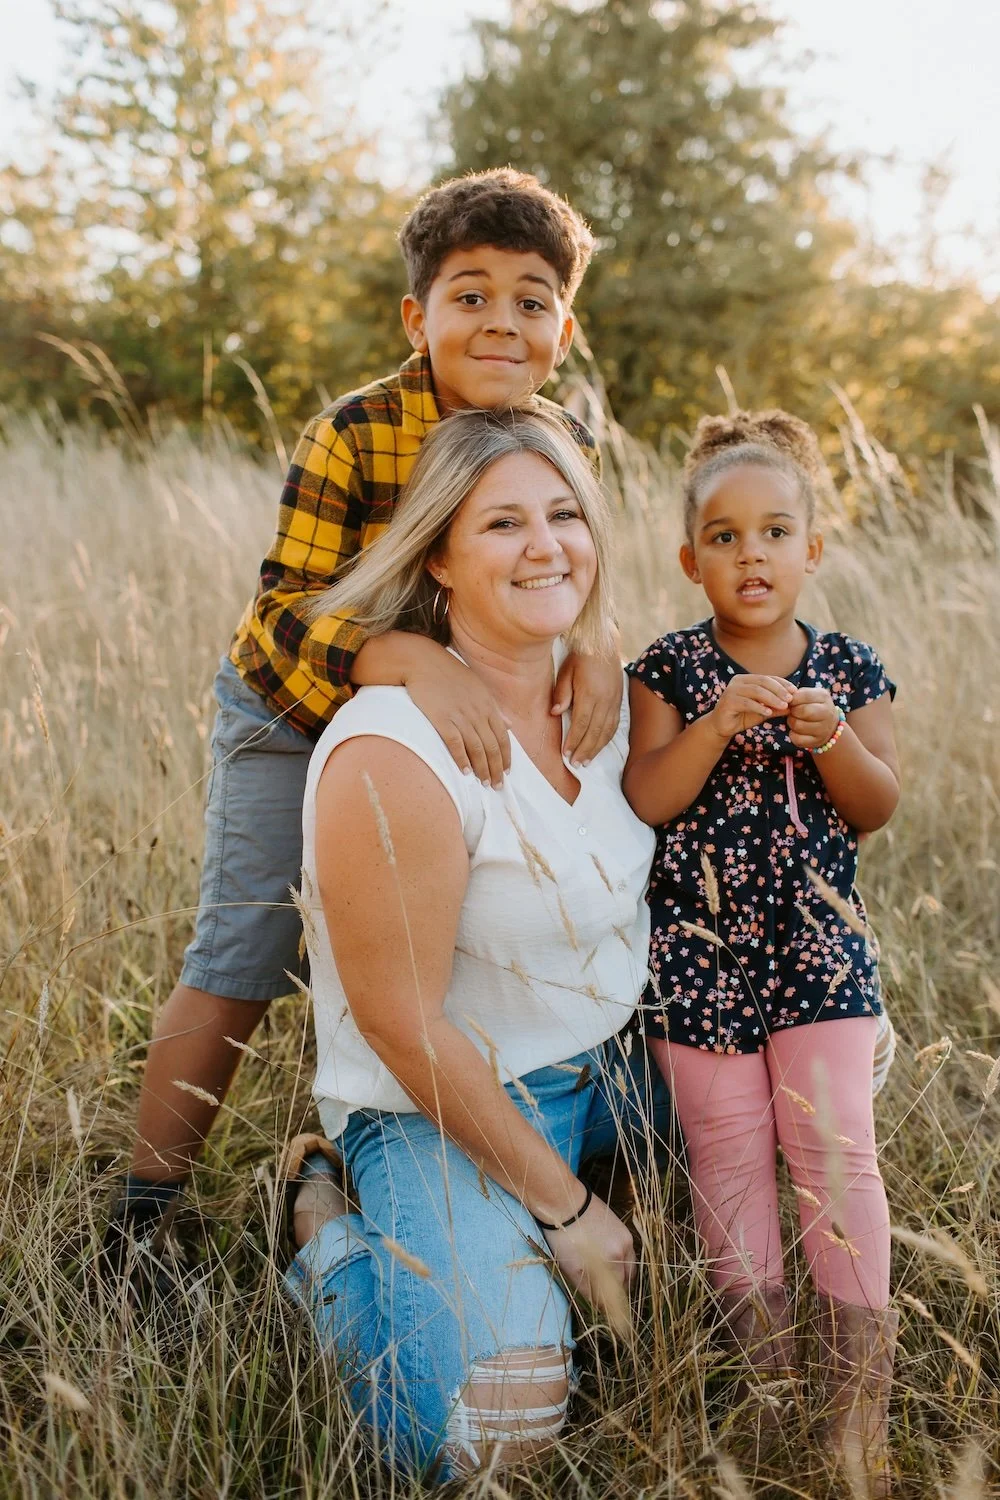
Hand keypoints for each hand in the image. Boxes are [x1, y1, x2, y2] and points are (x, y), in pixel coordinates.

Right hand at [405, 649, 510, 786]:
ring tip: (484, 784)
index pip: (503, 737)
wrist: (422, 661)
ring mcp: (460, 715)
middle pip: (492, 746)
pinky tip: (465, 771)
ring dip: (482, 768)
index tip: (506, 772)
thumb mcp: (478, 687)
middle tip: (496, 785)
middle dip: (496, 769)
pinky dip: (462, 759)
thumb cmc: (449, 674)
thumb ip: (494, 707)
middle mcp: (477, 712)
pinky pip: (455, 743)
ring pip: (477, 748)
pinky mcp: (441, 718)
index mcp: (488, 704)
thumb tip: (509, 724)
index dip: (506, 757)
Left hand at [542, 1191, 636, 1316]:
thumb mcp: (571, 1268)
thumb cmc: (563, 1237)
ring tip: (610, 1282)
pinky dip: (622, 1261)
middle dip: (619, 1292)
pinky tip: (611, 1262)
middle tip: (608, 1299)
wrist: (564, 1201)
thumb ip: (589, 1289)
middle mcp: (624, 1251)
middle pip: (627, 1280)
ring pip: (630, 1265)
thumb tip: (600, 1306)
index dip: (612, 1306)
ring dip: (623, 1277)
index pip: (617, 1293)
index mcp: (612, 1262)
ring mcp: (625, 1237)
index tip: (608, 1314)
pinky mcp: (623, 1228)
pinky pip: (628, 1251)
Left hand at [553, 652, 623, 765]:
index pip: (581, 723)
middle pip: (595, 731)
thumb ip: (561, 692)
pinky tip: (599, 746)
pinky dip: (607, 738)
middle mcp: (605, 700)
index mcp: (590, 693)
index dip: (574, 740)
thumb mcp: (566, 670)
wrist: (604, 643)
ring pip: (607, 731)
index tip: (566, 754)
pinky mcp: (619, 701)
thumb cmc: (581, 656)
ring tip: (587, 761)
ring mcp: (614, 701)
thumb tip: (555, 713)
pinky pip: (614, 724)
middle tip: (576, 764)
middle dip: (585, 750)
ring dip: (596, 748)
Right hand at [706, 674, 794, 740]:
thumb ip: (775, 707)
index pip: (768, 678)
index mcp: (746, 679)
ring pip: (756, 691)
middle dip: (779, 690)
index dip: (782, 683)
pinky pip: (747, 703)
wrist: (721, 727)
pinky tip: (769, 712)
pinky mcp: (728, 702)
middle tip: (790, 699)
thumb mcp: (762, 712)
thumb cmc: (742, 717)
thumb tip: (792, 706)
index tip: (795, 691)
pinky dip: (759, 707)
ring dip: (771, 698)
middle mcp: (738, 681)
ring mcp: (731, 690)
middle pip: (763, 681)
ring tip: (783, 706)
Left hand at [787, 686, 840, 749]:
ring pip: (797, 725)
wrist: (830, 726)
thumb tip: (783, 699)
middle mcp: (827, 712)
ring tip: (796, 720)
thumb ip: (797, 694)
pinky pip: (797, 739)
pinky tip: (798, 731)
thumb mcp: (810, 695)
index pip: (804, 695)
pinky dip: (793, 735)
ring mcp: (823, 729)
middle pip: (802, 711)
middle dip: (792, 711)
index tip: (791, 702)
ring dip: (791, 723)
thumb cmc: (814, 706)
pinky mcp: (816, 741)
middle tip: (793, 712)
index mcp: (823, 697)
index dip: (792, 699)